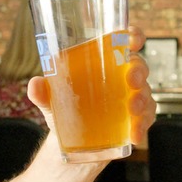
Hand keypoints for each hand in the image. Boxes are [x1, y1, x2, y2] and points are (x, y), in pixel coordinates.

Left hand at [27, 26, 156, 145]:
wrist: (71, 144)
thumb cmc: (66, 111)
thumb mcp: (51, 101)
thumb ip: (43, 92)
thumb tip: (35, 84)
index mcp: (105, 64)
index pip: (123, 43)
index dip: (133, 36)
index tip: (132, 39)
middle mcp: (122, 78)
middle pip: (139, 66)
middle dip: (139, 71)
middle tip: (132, 80)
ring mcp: (131, 99)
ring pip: (146, 93)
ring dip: (142, 100)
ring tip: (132, 109)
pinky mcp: (136, 121)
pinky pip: (146, 120)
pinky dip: (142, 127)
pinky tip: (134, 135)